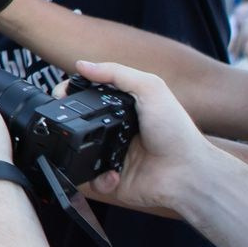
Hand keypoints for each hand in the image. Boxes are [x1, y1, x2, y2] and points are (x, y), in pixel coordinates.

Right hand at [65, 58, 217, 217]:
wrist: (187, 172)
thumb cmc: (176, 131)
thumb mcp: (151, 88)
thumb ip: (116, 73)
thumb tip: (82, 65)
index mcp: (123, 110)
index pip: (89, 98)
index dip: (72, 94)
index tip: (60, 93)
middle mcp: (114, 133)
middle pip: (77, 125)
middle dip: (66, 125)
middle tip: (63, 124)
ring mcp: (110, 158)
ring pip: (77, 154)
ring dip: (78, 153)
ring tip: (88, 151)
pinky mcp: (110, 181)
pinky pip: (89, 180)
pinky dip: (97, 178)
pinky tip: (114, 173)